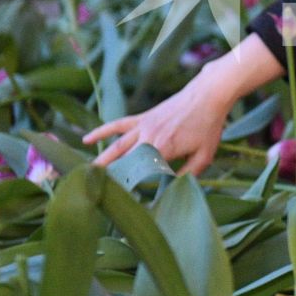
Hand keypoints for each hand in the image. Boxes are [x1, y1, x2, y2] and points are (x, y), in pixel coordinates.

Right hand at [84, 34, 281, 174]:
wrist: (207, 94)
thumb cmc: (209, 125)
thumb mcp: (205, 155)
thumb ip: (189, 173)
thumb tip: (174, 187)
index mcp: (164, 149)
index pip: (143, 174)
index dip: (132, 187)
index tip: (121, 201)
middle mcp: (149, 138)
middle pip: (126, 162)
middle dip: (112, 177)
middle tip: (97, 191)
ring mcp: (143, 127)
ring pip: (117, 146)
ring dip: (102, 159)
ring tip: (88, 172)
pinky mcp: (142, 118)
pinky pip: (118, 125)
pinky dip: (102, 131)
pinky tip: (87, 138)